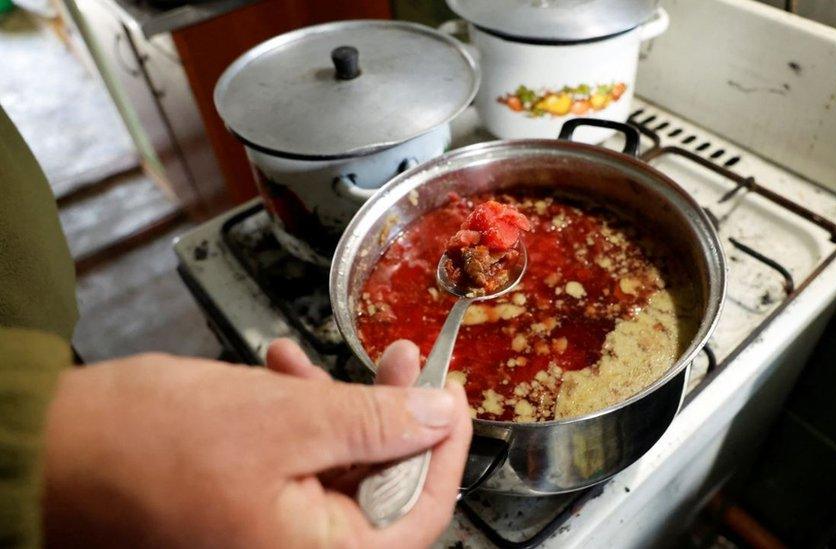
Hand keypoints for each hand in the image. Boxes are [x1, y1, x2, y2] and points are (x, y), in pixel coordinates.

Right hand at [43, 340, 470, 547]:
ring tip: (310, 361)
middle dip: (387, 414)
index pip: (422, 513)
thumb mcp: (286, 419)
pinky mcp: (244, 517)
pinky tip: (278, 374)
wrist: (45, 453)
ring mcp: (268, 541)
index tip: (451, 393)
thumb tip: (439, 415)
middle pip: (381, 490)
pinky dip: (296, 420)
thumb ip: (377, 420)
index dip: (445, 447)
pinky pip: (294, 469)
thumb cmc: (144, 447)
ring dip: (335, 408)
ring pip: (336, 471)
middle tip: (396, 359)